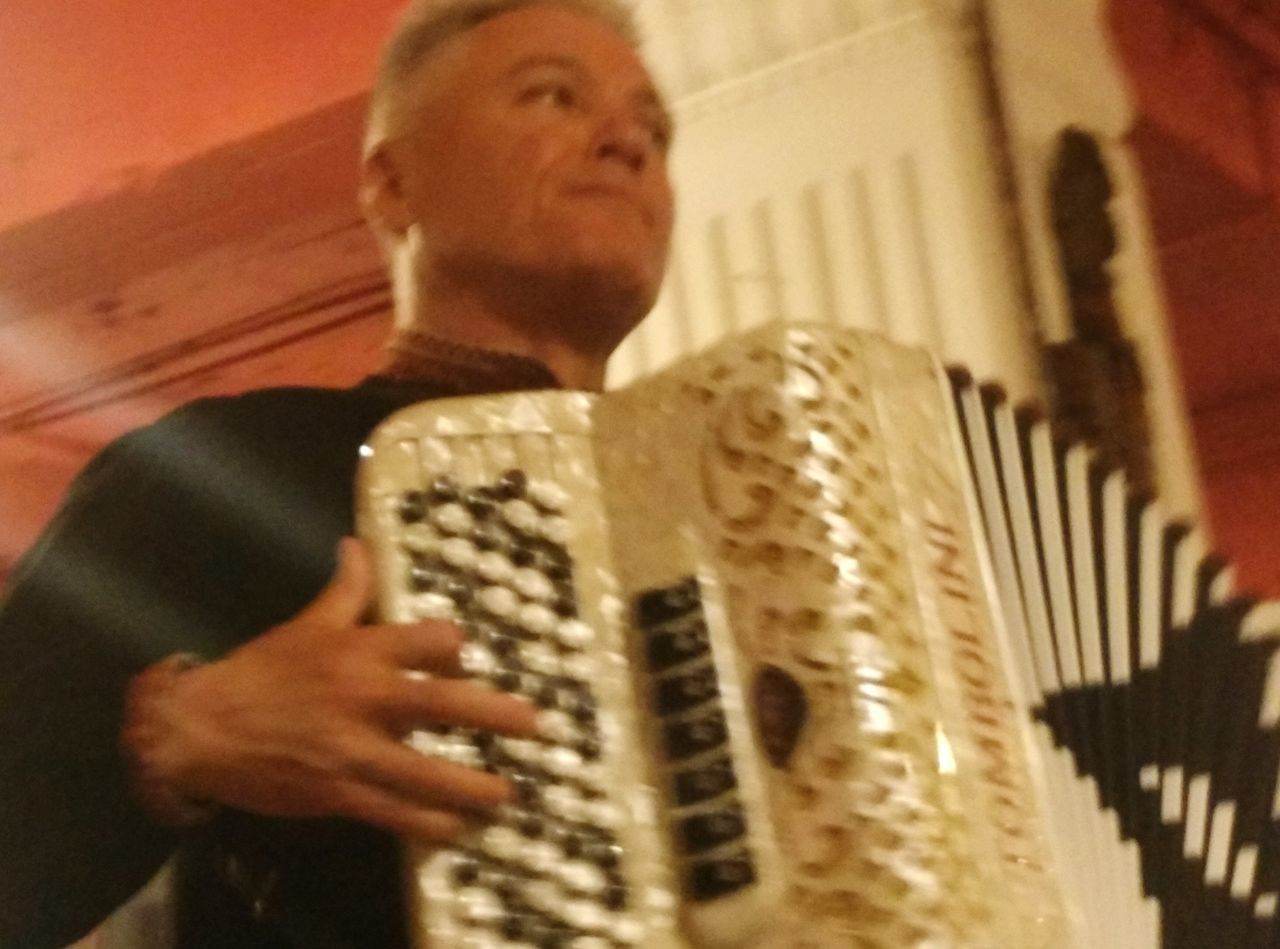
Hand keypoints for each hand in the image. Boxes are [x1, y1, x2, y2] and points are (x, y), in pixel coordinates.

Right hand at [139, 537, 536, 841]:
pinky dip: (424, 823)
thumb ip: (345, 588)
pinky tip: (455, 830)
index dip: (456, 649)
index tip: (467, 660)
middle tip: (534, 725)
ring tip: (506, 795)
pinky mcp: (336, 792)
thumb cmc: (261, 672)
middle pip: (441, 703)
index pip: (430, 640)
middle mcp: (363, 697)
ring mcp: (351, 749)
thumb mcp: (306, 623)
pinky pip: (390, 811)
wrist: (200, 729)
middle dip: (493, 714)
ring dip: (468, 784)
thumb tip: (358, 542)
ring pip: (422, 769)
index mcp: (360, 651)